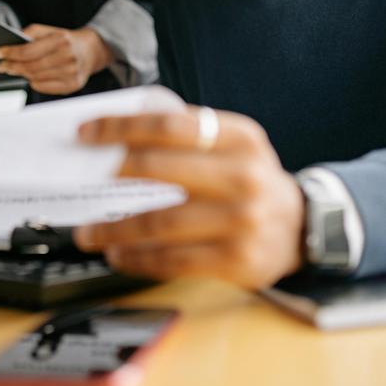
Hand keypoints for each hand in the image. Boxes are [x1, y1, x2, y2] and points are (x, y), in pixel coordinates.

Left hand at [0, 25, 113, 94]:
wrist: (92, 50)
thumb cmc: (67, 40)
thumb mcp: (52, 30)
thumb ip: (32, 32)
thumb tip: (13, 40)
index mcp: (62, 40)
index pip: (28, 51)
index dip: (10, 53)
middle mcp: (68, 58)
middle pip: (30, 66)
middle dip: (12, 66)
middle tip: (1, 65)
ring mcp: (71, 74)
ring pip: (36, 78)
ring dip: (21, 74)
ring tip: (13, 69)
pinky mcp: (73, 86)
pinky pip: (44, 87)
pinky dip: (34, 82)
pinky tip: (29, 76)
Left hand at [73, 106, 305, 289]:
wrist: (304, 228)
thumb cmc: (249, 181)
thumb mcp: (233, 146)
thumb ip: (187, 137)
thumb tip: (117, 139)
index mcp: (239, 137)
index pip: (169, 125)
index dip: (121, 127)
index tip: (86, 133)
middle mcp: (244, 176)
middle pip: (160, 171)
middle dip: (111, 177)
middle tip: (81, 183)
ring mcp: (243, 220)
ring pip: (161, 222)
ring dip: (115, 228)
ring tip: (89, 232)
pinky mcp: (238, 260)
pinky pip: (174, 260)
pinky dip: (138, 258)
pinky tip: (119, 254)